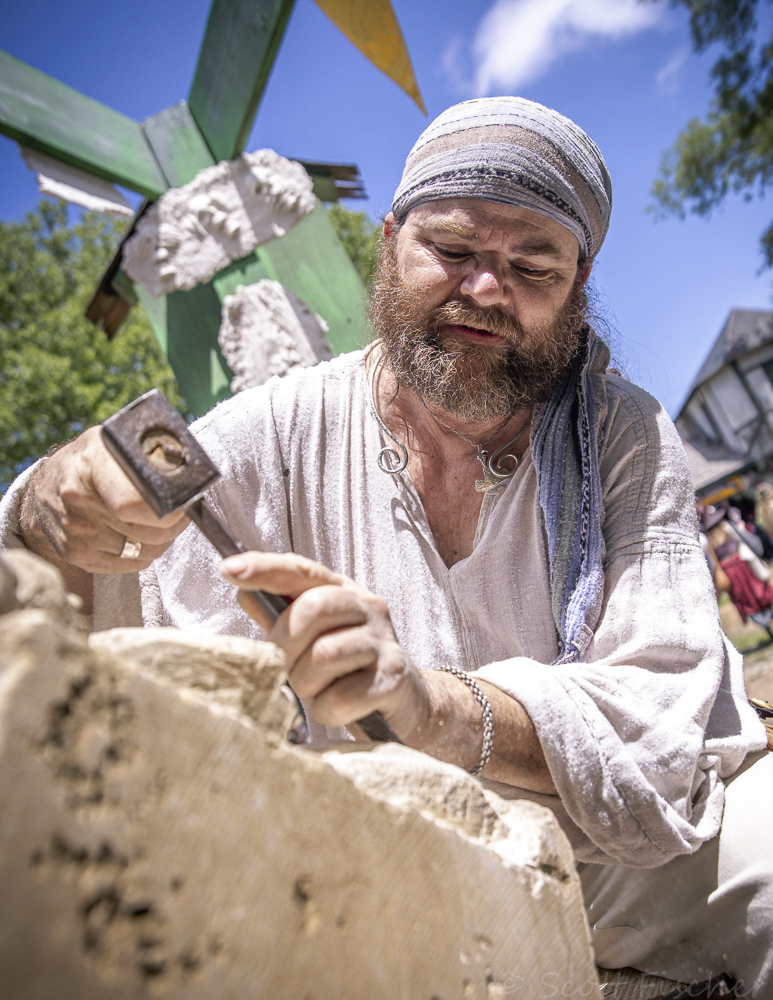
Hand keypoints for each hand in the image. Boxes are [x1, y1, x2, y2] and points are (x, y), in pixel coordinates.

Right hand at [20, 426, 188, 573]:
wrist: (45, 488)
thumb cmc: (92, 462)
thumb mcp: (114, 443)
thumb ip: (148, 452)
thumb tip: (187, 466)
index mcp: (90, 466)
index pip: (133, 503)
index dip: (166, 510)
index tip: (182, 504)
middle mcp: (78, 501)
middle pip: (149, 532)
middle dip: (173, 525)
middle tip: (179, 513)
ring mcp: (75, 532)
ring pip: (146, 552)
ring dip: (161, 540)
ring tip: (158, 521)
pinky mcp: (77, 555)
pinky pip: (132, 564)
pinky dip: (144, 553)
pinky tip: (140, 535)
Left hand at [220, 551, 428, 738]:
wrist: (408, 705)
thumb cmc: (350, 670)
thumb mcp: (314, 640)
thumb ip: (281, 618)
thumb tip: (244, 593)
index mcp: (344, 591)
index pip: (301, 570)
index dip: (264, 567)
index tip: (228, 569)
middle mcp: (368, 607)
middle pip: (311, 610)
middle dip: (287, 647)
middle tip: (290, 670)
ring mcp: (384, 641)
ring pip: (323, 656)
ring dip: (307, 684)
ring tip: (318, 692)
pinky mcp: (393, 678)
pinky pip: (340, 697)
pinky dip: (328, 710)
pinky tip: (340, 708)